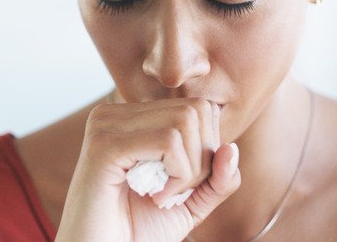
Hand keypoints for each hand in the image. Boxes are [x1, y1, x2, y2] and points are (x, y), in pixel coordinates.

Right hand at [55, 97, 240, 241]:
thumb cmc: (137, 232)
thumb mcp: (190, 203)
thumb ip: (217, 177)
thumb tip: (232, 148)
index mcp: (132, 118)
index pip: (197, 107)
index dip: (207, 148)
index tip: (184, 184)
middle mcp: (116, 113)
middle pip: (194, 110)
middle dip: (202, 158)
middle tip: (177, 192)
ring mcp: (106, 125)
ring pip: (184, 121)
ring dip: (190, 169)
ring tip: (164, 196)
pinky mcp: (105, 145)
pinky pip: (168, 140)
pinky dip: (178, 174)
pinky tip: (156, 197)